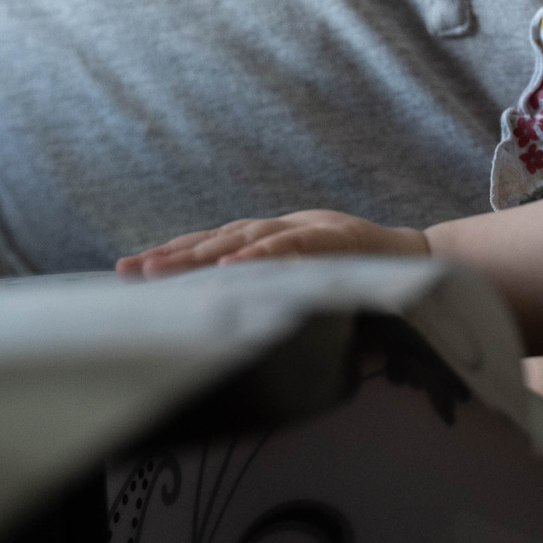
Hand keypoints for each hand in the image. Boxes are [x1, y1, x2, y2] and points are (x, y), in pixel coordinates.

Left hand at [118, 210, 430, 276]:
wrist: (414, 259)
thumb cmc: (356, 272)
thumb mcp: (306, 280)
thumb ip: (273, 288)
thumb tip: (230, 313)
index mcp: (270, 239)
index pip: (211, 244)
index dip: (172, 254)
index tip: (129, 270)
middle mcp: (278, 229)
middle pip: (215, 240)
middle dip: (170, 255)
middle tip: (128, 270)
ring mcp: (302, 230)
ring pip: (241, 239)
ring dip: (199, 254)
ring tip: (161, 269)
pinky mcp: (329, 237)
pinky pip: (288, 248)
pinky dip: (258, 256)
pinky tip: (230, 267)